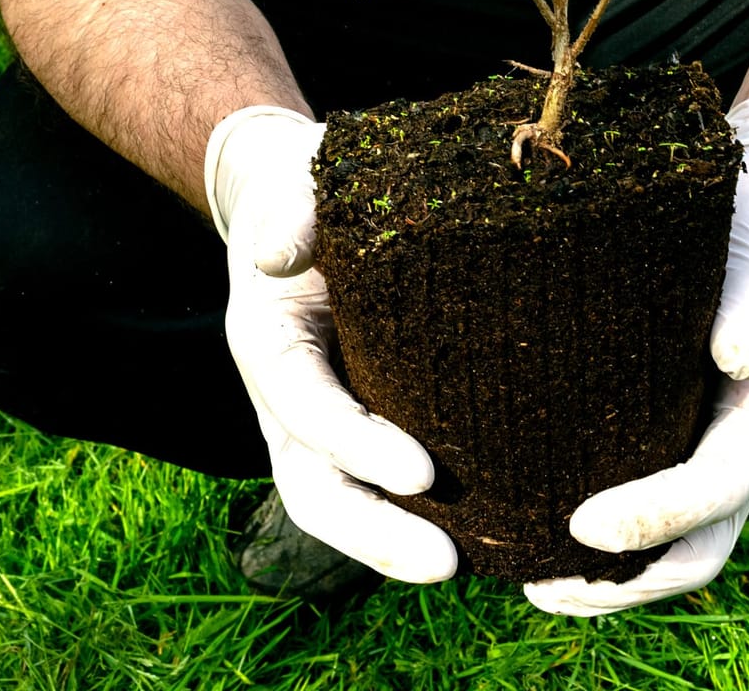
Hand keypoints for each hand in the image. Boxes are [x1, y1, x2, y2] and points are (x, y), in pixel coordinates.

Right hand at [206, 106, 457, 583]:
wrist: (309, 198)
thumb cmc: (316, 187)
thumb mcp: (303, 181)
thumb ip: (293, 210)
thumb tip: (276, 255)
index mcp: (268, 341)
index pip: (305, 408)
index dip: (357, 446)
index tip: (424, 472)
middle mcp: (285, 397)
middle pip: (313, 488)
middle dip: (373, 533)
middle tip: (447, 563)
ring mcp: (317, 421)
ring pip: (339, 504)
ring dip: (393, 544)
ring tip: (465, 568)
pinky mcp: (360, 423)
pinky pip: (376, 487)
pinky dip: (413, 518)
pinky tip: (480, 538)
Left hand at [525, 94, 748, 614]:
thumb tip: (737, 359)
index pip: (720, 487)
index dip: (654, 518)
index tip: (578, 526)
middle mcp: (748, 435)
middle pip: (703, 544)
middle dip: (628, 578)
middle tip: (540, 586)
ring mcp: (718, 440)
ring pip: (679, 544)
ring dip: (615, 579)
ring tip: (535, 584)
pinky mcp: (682, 428)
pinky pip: (654, 505)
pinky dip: (609, 542)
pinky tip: (544, 531)